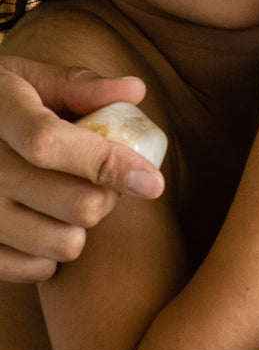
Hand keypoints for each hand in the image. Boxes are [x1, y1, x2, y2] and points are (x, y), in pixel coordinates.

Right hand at [0, 57, 164, 281]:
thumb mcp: (30, 80)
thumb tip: (135, 90)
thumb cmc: (1, 102)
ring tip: (69, 201)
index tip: (153, 181)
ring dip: (82, 226)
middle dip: (107, 195)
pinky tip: (44, 225)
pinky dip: (51, 255)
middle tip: (100, 180)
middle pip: (75, 203)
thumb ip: (81, 86)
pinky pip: (33, 269)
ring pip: (62, 243)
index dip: (110, 164)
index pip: (51, 144)